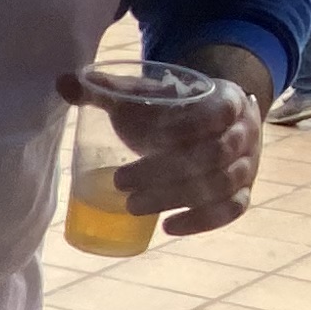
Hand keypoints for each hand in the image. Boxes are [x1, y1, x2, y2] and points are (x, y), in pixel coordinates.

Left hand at [71, 65, 260, 236]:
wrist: (214, 123)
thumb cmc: (174, 109)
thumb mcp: (146, 95)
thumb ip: (108, 89)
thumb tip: (62, 82)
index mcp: (226, 98)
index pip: (217, 113)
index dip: (185, 127)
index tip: (145, 137)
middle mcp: (246, 132)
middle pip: (213, 156)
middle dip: (165, 172)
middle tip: (120, 182)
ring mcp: (248, 166)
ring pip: (220, 186)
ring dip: (174, 198)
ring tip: (132, 206)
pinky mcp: (242, 193)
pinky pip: (229, 211)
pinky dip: (200, 222)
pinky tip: (167, 227)